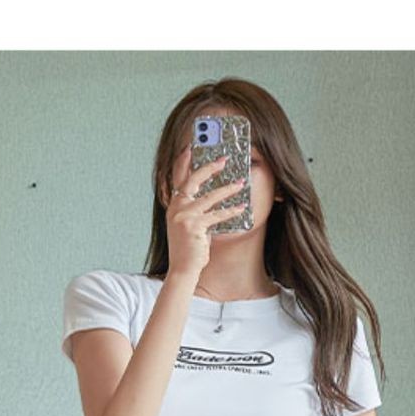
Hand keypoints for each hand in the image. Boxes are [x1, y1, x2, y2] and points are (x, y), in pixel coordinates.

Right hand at [163, 144, 248, 283]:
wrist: (182, 269)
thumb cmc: (188, 248)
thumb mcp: (188, 224)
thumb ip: (195, 209)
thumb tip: (213, 196)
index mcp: (174, 205)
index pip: (177, 178)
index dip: (183, 161)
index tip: (191, 146)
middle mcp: (176, 208)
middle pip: (192, 180)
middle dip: (209, 167)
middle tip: (224, 159)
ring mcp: (184, 216)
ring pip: (209, 197)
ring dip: (227, 189)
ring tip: (240, 184)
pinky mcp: (195, 226)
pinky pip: (217, 215)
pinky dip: (230, 211)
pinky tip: (241, 208)